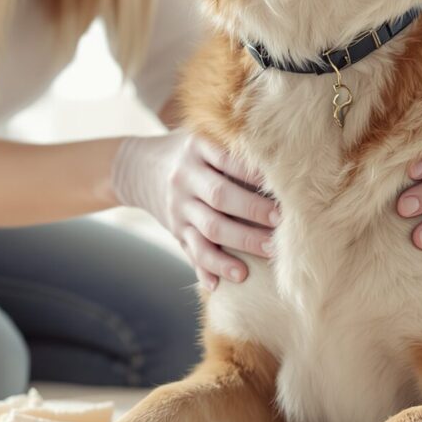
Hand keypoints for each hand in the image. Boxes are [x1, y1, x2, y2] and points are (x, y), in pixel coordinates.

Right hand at [112, 131, 278, 289]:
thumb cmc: (191, 153)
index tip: (281, 186)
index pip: (228, 161)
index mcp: (196, 149)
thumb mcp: (204, 138)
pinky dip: (209, 268)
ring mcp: (178, 207)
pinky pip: (193, 252)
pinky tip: (224, 282)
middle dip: (254, 211)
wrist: (138, 168)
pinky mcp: (176, 230)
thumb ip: (232, 147)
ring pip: (209, 229)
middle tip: (283, 222)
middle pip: (220, 197)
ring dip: (241, 242)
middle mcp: (184, 178)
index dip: (254, 174)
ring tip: (269, 253)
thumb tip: (284, 160)